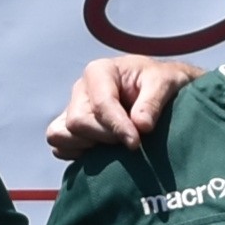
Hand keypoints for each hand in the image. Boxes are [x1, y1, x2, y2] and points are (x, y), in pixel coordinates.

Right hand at [41, 52, 196, 159]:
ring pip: (61, 134)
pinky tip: (99, 153)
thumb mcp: (165, 83)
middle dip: (105, 137)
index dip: (117, 126)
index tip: (135, 142)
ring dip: (86, 146)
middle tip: (131, 142)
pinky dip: (75, 153)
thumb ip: (153, 101)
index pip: (100, 103)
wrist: (158, 91)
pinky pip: (59, 145)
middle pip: (78, 121)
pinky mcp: (70, 128)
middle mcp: (81, 89)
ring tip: (113, 146)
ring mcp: (73, 109)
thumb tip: (141, 125)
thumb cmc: (161, 82)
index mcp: (100, 71)